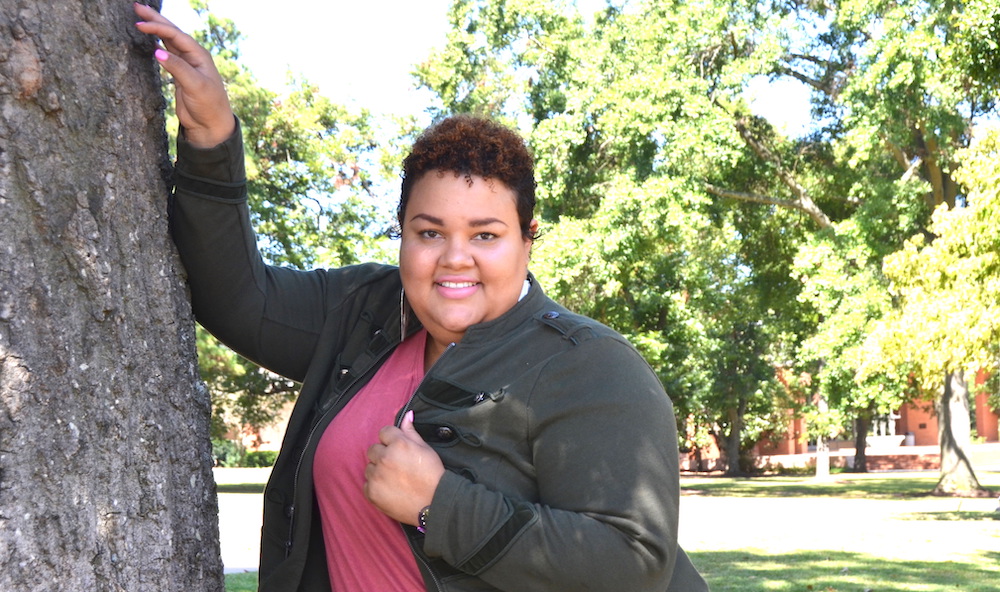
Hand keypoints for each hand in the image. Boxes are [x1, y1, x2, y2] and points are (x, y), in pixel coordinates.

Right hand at [133, 3, 234, 147]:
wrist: (211, 125)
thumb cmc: (208, 105)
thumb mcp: (195, 86)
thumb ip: (178, 68)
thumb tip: (157, 51)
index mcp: (199, 55)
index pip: (176, 35)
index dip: (158, 27)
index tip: (140, 24)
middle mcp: (193, 56)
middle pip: (172, 33)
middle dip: (155, 19)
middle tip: (137, 7)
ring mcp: (186, 64)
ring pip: (168, 41)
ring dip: (156, 29)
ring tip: (141, 18)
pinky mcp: (179, 74)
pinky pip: (167, 53)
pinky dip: (158, 44)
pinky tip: (150, 39)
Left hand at [364, 411, 444, 525]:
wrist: (434, 503)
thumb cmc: (432, 475)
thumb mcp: (425, 449)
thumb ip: (411, 431)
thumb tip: (407, 415)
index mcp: (398, 444)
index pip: (384, 432)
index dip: (391, 440)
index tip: (398, 449)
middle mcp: (384, 458)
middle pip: (373, 449)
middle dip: (382, 455)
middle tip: (396, 466)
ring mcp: (376, 476)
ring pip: (369, 468)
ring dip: (378, 471)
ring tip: (394, 479)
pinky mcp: (372, 493)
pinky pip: (367, 485)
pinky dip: (375, 487)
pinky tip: (389, 489)